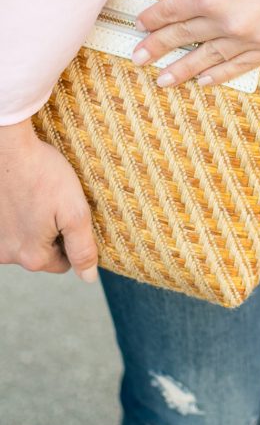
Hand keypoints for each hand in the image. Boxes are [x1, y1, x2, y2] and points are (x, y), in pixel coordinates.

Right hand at [0, 119, 98, 281]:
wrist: (7, 146)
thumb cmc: (43, 174)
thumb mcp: (75, 212)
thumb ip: (83, 249)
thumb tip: (88, 278)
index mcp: (32, 257)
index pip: (63, 264)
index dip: (72, 242)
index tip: (70, 217)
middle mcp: (6, 254)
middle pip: (40, 253)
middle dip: (51, 234)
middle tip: (54, 203)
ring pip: (22, 240)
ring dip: (32, 225)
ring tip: (37, 197)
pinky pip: (7, 228)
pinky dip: (15, 216)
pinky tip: (21, 196)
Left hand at [131, 0, 259, 86]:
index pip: (173, 10)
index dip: (154, 18)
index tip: (140, 24)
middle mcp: (228, 23)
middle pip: (185, 36)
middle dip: (158, 47)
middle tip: (137, 58)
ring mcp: (253, 39)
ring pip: (210, 58)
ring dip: (184, 69)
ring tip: (163, 80)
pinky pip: (242, 65)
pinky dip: (221, 73)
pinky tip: (204, 80)